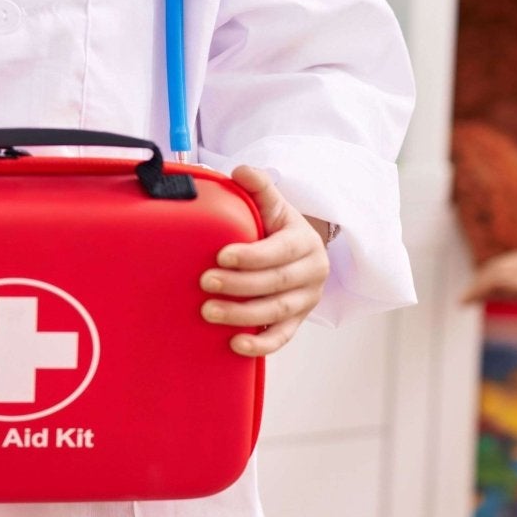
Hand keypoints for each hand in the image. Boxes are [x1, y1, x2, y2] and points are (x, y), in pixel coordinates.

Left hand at [199, 165, 330, 356]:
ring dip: (243, 315)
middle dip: (239, 285)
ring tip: (208, 312)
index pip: (279, 251)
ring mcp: (306, 300)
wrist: (296, 250)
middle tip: (204, 282)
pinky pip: (282, 337)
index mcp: (304, 242)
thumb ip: (258, 186)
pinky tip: (236, 345)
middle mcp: (312, 273)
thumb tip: (240, 170)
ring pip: (277, 312)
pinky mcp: (297, 321)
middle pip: (276, 283)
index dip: (251, 256)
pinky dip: (261, 345)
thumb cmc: (276, 225)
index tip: (221, 256)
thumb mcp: (272, 203)